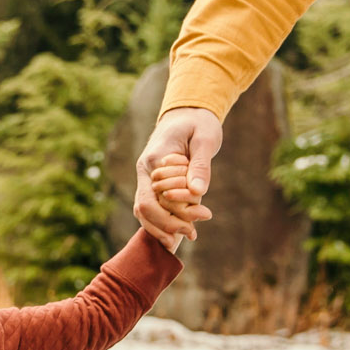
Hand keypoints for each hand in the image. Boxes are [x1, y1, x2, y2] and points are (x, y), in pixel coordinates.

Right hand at [133, 107, 221, 243]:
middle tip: (194, 234)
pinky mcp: (154, 184)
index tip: (202, 217)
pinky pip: (152, 207)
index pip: (154, 197)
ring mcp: (146, 179)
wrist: (188, 113)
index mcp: (153, 160)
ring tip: (188, 237)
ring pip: (144, 212)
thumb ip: (200, 166)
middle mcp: (145, 172)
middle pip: (145, 208)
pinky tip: (178, 232)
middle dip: (167, 224)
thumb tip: (197, 193)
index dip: (175, 212)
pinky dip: (163, 221)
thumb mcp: (205, 139)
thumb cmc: (198, 123)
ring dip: (162, 227)